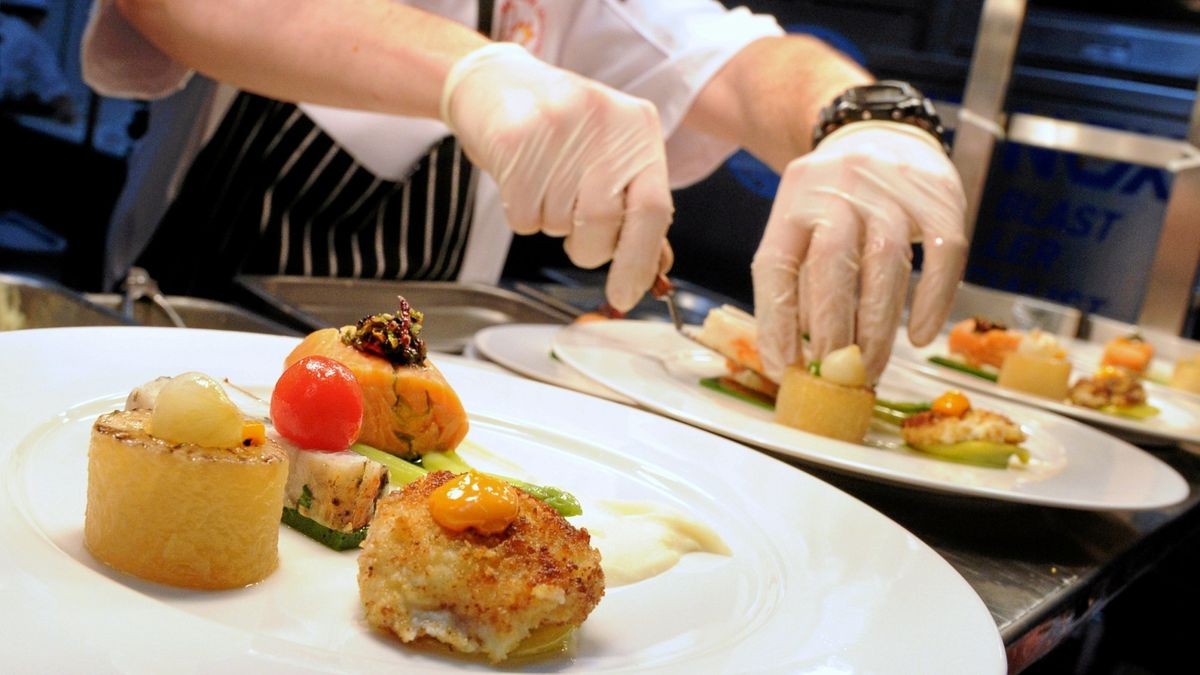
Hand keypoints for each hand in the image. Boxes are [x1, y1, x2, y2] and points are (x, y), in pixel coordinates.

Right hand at [441, 43, 672, 311]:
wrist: (496, 82)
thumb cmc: (561, 130)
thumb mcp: (610, 154)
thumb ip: (635, 207)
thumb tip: (653, 270)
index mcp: (639, 128)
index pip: (652, 209)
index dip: (639, 261)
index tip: (624, 295)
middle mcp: (605, 121)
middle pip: (604, 224)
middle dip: (587, 247)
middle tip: (575, 233)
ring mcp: (559, 126)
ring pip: (559, 224)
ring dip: (551, 223)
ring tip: (545, 183)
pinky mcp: (515, 137)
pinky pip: (524, 217)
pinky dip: (523, 215)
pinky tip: (522, 179)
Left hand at [751, 121, 966, 381]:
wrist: (880, 131)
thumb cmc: (835, 198)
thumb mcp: (803, 223)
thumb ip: (798, 280)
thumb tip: (792, 356)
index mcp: (795, 199)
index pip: (777, 264)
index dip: (777, 320)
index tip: (785, 366)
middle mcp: (839, 188)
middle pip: (832, 263)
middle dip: (832, 327)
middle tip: (834, 373)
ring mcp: (891, 189)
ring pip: (886, 262)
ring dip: (878, 324)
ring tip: (871, 366)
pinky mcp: (940, 196)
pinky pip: (941, 254)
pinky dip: (931, 300)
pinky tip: (920, 335)